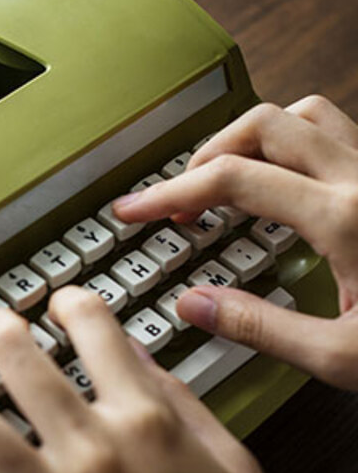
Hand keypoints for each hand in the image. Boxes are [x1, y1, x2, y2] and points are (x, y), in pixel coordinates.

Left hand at [0, 288, 300, 472]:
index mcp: (148, 422)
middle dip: (0, 325)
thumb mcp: (228, 458)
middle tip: (0, 327)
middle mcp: (95, 455)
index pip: (91, 325)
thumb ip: (173, 393)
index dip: (71, 301)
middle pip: (16, 354)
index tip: (64, 306)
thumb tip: (128, 350)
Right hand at [114, 95, 357, 389]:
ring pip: (304, 114)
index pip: (230, 179)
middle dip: (208, 154)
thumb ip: (260, 327)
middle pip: (262, 124)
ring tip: (231, 179)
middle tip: (184, 198)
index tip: (135, 209)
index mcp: (345, 219)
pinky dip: (293, 145)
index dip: (168, 192)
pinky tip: (286, 187)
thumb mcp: (346, 358)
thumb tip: (194, 305)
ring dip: (254, 138)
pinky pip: (336, 132)